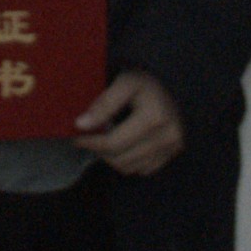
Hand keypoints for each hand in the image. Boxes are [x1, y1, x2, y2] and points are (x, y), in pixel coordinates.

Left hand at [75, 70, 189, 177]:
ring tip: (106, 139)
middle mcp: (167, 137)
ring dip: (112, 157)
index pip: (113, 143)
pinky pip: (142, 169)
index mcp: (154, 118)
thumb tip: (81, 125)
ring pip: (129, 167)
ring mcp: (172, 148)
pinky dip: (128, 161)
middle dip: (100, 151)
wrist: (173, 83)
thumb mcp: (124, 83)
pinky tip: (124, 144)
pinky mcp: (173, 154)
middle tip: (89, 138)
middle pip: (120, 159)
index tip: (77, 137)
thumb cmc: (145, 81)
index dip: (91, 143)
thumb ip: (104, 104)